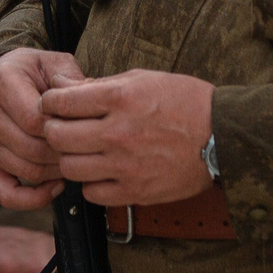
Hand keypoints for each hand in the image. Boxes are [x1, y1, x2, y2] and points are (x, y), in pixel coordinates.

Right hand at [0, 48, 84, 208]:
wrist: (3, 77)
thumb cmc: (35, 72)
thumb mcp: (54, 63)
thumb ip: (71, 80)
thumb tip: (90, 101)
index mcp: (1, 84)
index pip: (35, 120)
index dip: (63, 128)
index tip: (83, 125)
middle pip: (32, 149)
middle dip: (64, 152)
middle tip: (86, 149)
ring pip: (26, 171)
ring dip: (56, 172)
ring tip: (75, 160)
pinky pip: (8, 195)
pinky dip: (35, 199)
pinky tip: (56, 186)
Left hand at [39, 70, 214, 206]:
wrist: (223, 136)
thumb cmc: (186, 102)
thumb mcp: (144, 79)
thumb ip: (102, 85)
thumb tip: (64, 88)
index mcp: (120, 98)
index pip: (60, 102)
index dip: (50, 102)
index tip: (54, 104)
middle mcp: (119, 132)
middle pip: (57, 137)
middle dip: (53, 130)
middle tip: (61, 128)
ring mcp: (126, 165)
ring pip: (69, 168)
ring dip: (69, 158)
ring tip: (81, 152)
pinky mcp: (135, 191)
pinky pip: (92, 193)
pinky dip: (90, 183)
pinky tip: (100, 171)